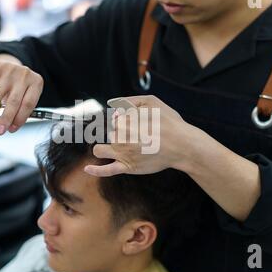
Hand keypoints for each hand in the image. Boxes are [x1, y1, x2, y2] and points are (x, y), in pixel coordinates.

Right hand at [0, 54, 43, 134]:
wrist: (15, 66)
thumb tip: (0, 125)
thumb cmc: (22, 87)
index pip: (28, 104)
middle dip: (6, 117)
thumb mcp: (26, 96)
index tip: (11, 129)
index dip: (19, 119)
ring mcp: (11, 71)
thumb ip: (17, 111)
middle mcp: (25, 76)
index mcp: (36, 84)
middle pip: (14, 101)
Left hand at [84, 95, 201, 176]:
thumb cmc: (169, 123)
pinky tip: (87, 169)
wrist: (183, 145)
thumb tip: (112, 104)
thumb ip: (130, 100)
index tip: (134, 125)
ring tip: (120, 147)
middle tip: (137, 136)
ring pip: (100, 149)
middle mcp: (120, 136)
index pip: (112, 120)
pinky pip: (106, 170)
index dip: (122, 121)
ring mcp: (123, 153)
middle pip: (108, 134)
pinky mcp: (128, 167)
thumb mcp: (152, 101)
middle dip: (118, 134)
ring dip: (105, 148)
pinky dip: (95, 170)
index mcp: (124, 120)